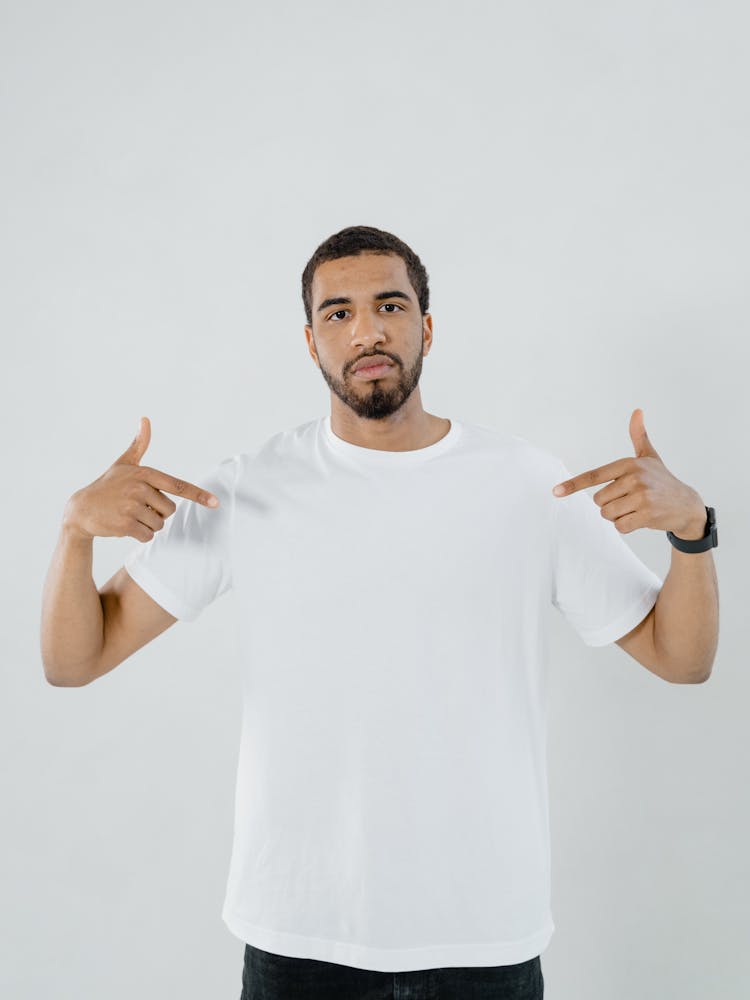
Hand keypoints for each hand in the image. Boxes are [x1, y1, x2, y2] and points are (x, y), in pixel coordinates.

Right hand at [63, 417, 219, 542]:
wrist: (81, 509)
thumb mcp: (123, 464)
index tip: (215, 502)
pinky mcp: (125, 524)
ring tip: (130, 515)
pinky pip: (148, 535)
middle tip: (138, 507)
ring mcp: (132, 506)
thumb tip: (145, 419)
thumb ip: (138, 444)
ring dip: (148, 524)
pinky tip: (126, 526)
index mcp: (144, 473)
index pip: (178, 485)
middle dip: (158, 512)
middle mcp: (139, 488)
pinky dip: (140, 535)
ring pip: (159, 524)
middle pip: (170, 510)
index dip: (198, 495)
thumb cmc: (107, 485)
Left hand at [551, 408, 706, 539]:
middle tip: (630, 499)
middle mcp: (634, 478)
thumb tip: (637, 411)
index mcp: (629, 464)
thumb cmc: (662, 480)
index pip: (594, 476)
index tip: (556, 491)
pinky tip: (641, 518)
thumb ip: (639, 436)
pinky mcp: (647, 515)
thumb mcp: (650, 457)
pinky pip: (620, 526)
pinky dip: (626, 526)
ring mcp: (641, 497)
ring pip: (607, 514)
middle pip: (599, 500)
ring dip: (618, 516)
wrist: (687, 504)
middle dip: (610, 504)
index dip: (573, 484)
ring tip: (636, 508)